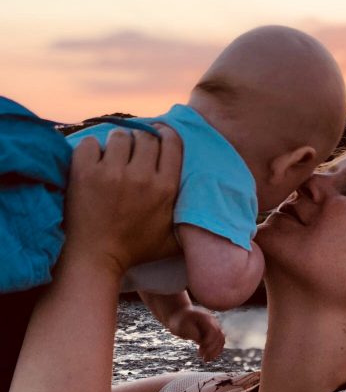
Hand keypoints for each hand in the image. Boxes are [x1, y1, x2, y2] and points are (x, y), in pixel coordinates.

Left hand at [64, 124, 181, 275]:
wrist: (94, 257)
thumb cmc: (135, 250)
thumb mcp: (173, 241)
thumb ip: (191, 226)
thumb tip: (213, 220)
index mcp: (165, 188)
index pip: (172, 142)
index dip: (166, 134)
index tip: (159, 135)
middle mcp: (141, 176)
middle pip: (146, 136)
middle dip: (142, 139)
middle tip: (135, 149)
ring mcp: (111, 172)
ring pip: (120, 136)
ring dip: (118, 142)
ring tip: (114, 154)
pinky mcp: (85, 172)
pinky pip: (91, 143)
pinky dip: (92, 147)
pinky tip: (95, 160)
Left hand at [165, 306, 225, 361]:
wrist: (178, 315)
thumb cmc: (178, 321)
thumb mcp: (181, 327)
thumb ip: (192, 333)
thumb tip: (201, 342)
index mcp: (206, 318)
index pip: (213, 332)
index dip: (209, 343)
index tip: (200, 352)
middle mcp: (212, 322)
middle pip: (220, 336)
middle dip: (213, 349)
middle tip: (203, 358)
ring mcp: (213, 327)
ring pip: (221, 340)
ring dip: (216, 351)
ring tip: (206, 360)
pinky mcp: (211, 332)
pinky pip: (218, 342)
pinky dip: (215, 350)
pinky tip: (208, 357)